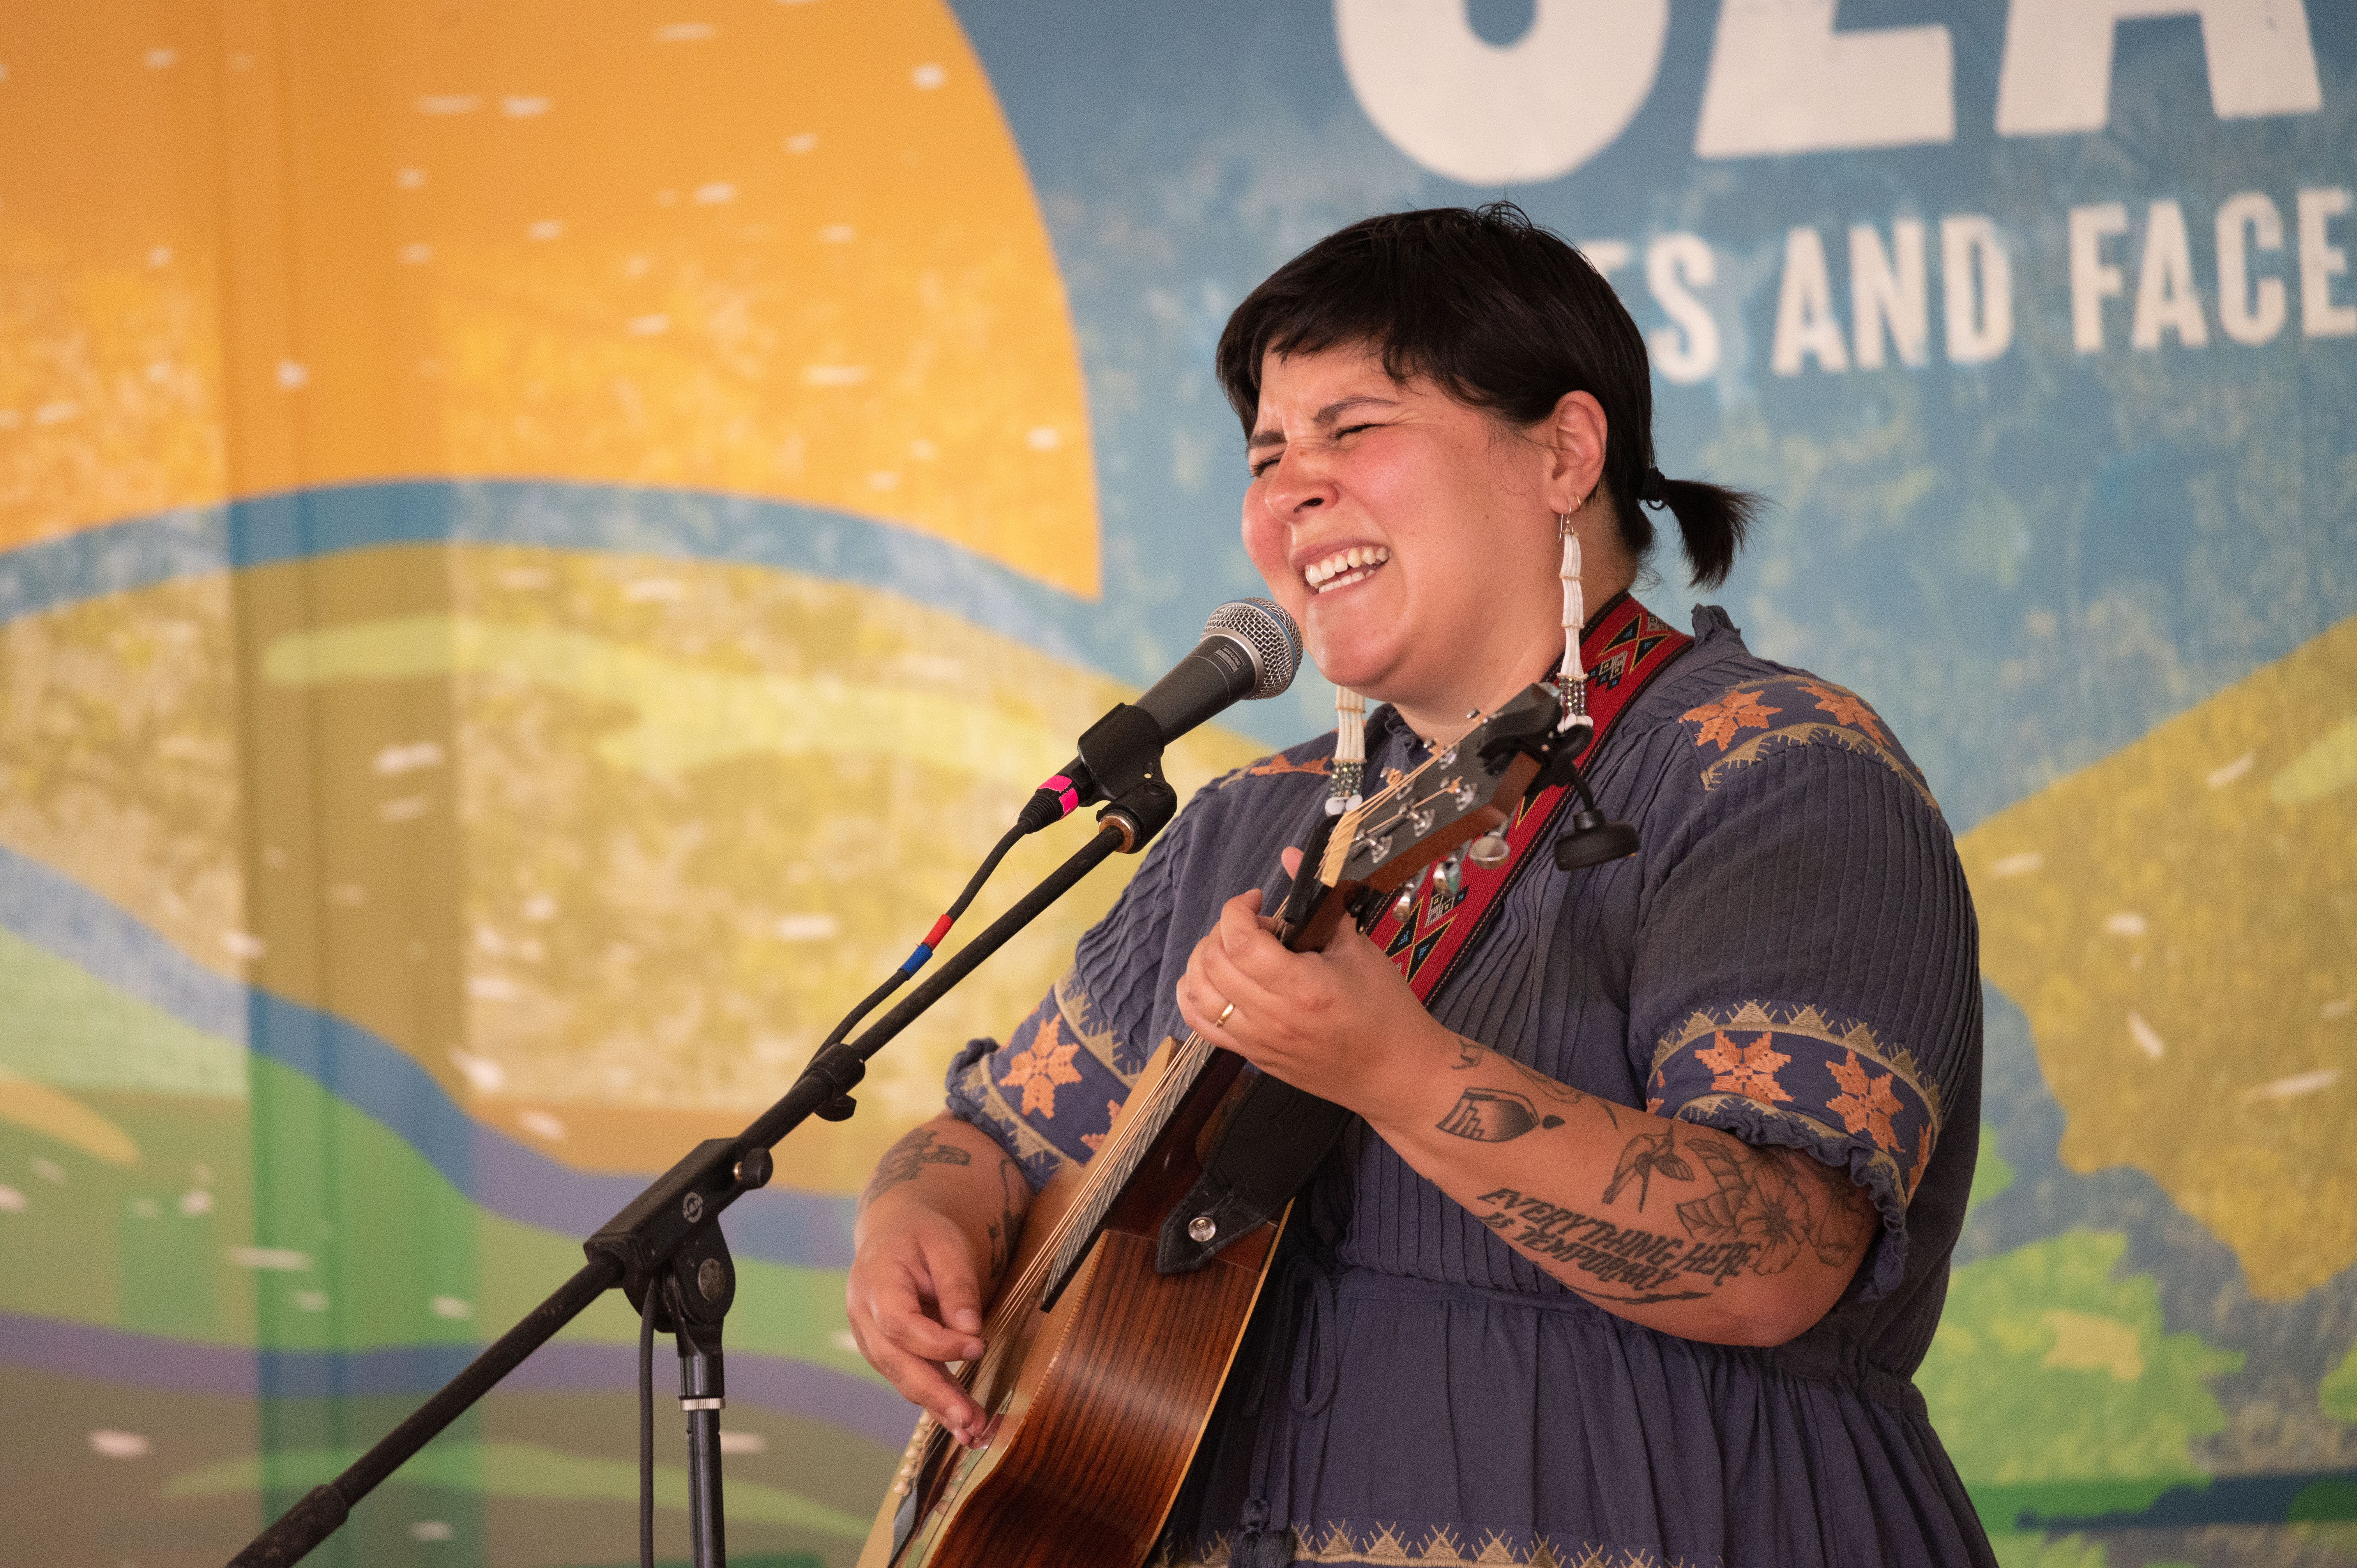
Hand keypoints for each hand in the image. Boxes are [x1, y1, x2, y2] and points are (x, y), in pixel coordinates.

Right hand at [843, 1206, 989, 1444]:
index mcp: (874, 1283)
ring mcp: (870, 1339)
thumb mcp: (945, 1244)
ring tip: (974, 1430)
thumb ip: (957, 1285)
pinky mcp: (886, 1352)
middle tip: (969, 1419)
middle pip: (896, 1362)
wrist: (894, 1234)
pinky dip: (935, 1400)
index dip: (937, 1342)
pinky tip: (961, 1421)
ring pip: (902, 1378)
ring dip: (937, 1406)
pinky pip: (909, 1378)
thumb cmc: (922, 1235)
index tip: (977, 1347)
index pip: (900, 1323)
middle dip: (934, 1394)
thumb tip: (970, 1332)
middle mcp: (863, 1317)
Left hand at [1174, 854, 1453, 1119]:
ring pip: (1198, 992)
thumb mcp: (1359, 948)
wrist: (1396, 1073)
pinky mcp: (1252, 1056)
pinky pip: (1200, 1026)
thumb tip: (1292, 855)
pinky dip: (1192, 995)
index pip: (1240, 940)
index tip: (1257, 898)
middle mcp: (1271, 1017)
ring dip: (1204, 959)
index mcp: (1302, 987)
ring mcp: (1256, 1041)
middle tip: (1255, 925)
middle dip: (1224, 929)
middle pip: (1212, 962)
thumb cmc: (1386, 1011)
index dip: (1237, 908)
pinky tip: (1207, 978)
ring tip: (1232, 948)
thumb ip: (1320, 902)